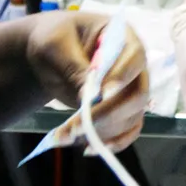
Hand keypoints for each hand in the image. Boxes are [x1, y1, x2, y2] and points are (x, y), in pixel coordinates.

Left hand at [24, 12, 150, 151]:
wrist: (48, 55)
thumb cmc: (53, 39)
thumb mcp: (56, 46)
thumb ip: (73, 67)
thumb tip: (89, 97)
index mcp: (123, 37)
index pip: (135, 57)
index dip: (122, 77)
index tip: (101, 95)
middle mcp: (133, 65)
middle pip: (137, 94)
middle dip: (108, 114)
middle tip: (76, 126)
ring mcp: (129, 89)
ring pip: (131, 116)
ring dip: (102, 131)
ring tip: (66, 136)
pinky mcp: (121, 109)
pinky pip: (128, 129)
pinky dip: (113, 142)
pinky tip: (88, 148)